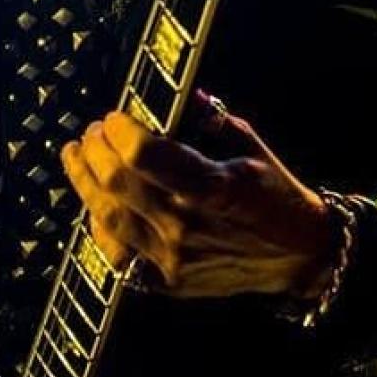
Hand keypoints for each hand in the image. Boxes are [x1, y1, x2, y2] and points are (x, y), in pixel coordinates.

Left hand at [60, 95, 336, 299]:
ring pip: (107, 218)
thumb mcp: (251, 148)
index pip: (143, 154)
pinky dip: (99, 228)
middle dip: (94, 151)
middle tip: (91, 134)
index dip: (118, 131)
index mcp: (214, 186)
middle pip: (116, 182)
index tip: (113, 118)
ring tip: (77, 159)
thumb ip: (211, 119)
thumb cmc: (275, 196)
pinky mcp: (167, 282)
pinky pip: (117, 256)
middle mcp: (188, 224)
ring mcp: (174, 258)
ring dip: (84, 183)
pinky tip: (95, 205)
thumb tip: (182, 94)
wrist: (299, 255)